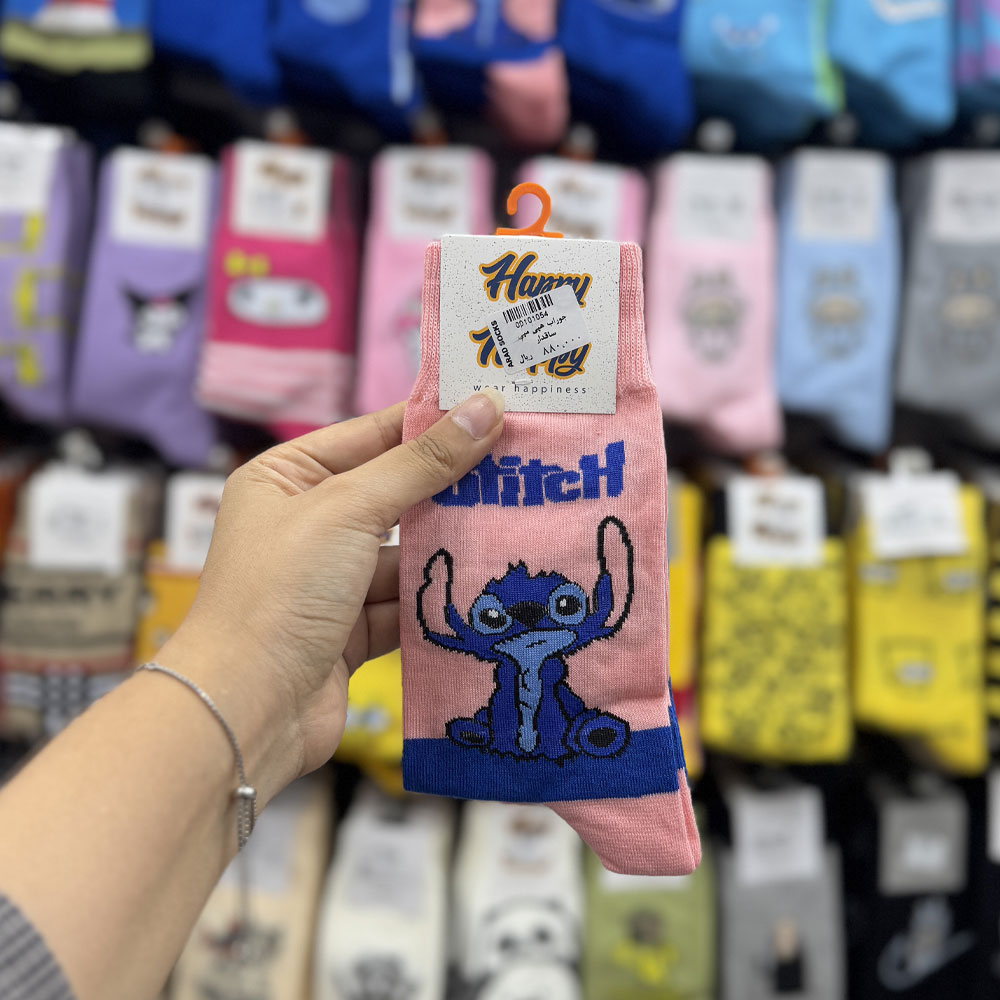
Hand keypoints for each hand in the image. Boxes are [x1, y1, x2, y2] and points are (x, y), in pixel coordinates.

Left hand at [157, 391, 503, 802]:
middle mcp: (305, 524)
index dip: (431, 423)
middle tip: (521, 467)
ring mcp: (328, 580)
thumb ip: (421, 463)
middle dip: (450, 487)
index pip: (370, 435)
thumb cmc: (279, 590)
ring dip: (448, 547)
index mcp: (284, 478)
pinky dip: (437, 598)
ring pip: (403, 552)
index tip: (494, 408)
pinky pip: (405, 602)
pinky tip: (485, 584)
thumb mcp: (350, 509)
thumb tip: (484, 408)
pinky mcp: (351, 629)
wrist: (248, 708)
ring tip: (516, 524)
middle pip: (393, 493)